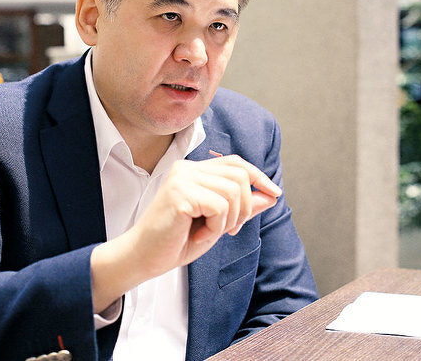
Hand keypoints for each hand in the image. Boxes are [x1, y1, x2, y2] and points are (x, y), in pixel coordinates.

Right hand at [90, 155, 280, 311]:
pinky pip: (219, 206)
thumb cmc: (176, 242)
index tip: (275, 194)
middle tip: (229, 229)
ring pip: (233, 191)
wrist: (144, 258)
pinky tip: (197, 235)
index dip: (258, 176)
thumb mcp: (217, 224)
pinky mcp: (179, 192)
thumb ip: (241, 208)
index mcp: (193, 171)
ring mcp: (182, 178)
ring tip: (207, 233)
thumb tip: (270, 196)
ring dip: (228, 220)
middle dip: (244, 207)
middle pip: (239, 175)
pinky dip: (215, 227)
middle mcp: (187, 168)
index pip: (235, 163)